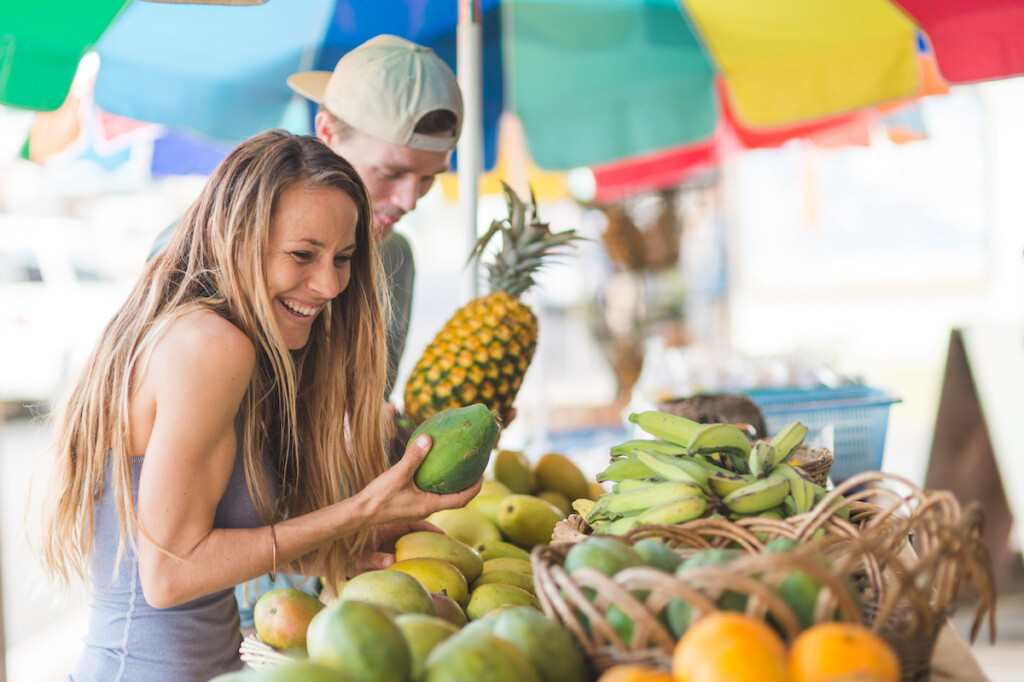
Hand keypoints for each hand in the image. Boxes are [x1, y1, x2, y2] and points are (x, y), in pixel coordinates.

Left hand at [345, 520, 442, 574]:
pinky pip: (404, 558)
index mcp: (384, 530)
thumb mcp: (357, 559)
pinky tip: (425, 568)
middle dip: (430, 539)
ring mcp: (388, 547)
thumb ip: (372, 559)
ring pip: (410, 546)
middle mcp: (388, 537)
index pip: (411, 525)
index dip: (427, 529)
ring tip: (442, 556)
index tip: (442, 534)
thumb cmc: (343, 558)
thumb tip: (391, 561)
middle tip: (448, 546)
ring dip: (424, 550)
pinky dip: (415, 561)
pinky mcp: (386, 557)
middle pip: (415, 535)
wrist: (330, 563)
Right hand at [357, 434, 482, 528]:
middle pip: (456, 500)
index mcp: (430, 505)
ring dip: (452, 486)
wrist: (360, 514)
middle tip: (474, 470)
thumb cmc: (379, 497)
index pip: (462, 499)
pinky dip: (437, 485)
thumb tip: (429, 437)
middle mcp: (427, 510)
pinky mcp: (410, 507)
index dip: (475, 488)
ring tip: (456, 469)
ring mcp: (418, 510)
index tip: (483, 474)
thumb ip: (414, 457)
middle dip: (467, 486)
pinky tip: (431, 472)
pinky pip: (430, 496)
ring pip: (442, 498)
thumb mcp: (398, 474)